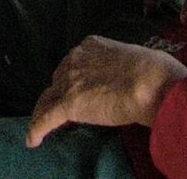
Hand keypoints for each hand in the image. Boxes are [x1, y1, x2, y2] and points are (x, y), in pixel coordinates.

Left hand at [26, 38, 186, 146]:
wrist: (151, 82)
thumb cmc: (154, 70)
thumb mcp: (132, 57)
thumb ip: (120, 66)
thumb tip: (127, 78)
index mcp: (90, 45)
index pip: (73, 64)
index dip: (72, 79)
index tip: (75, 90)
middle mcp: (75, 59)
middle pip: (58, 79)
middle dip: (60, 94)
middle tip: (64, 110)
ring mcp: (70, 81)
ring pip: (48, 98)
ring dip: (45, 112)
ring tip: (42, 126)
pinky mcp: (68, 104)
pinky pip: (45, 118)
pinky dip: (36, 130)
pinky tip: (32, 141)